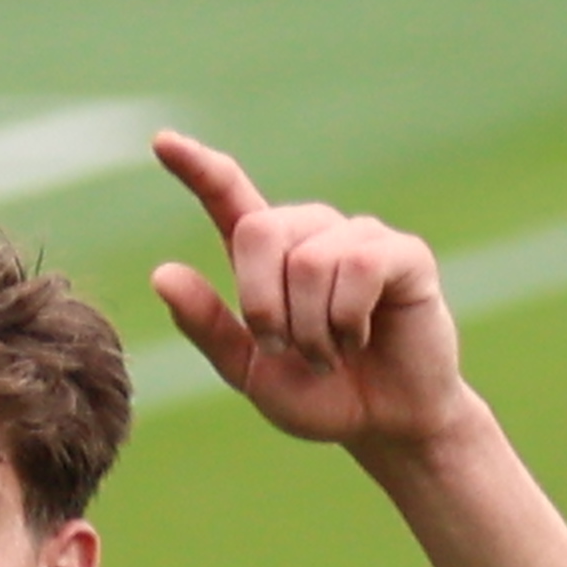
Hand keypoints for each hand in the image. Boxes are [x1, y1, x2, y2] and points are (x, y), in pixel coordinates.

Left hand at [146, 130, 482, 467]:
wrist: (385, 424)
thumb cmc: (320, 394)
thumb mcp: (248, 371)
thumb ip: (207, 326)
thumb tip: (162, 272)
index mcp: (268, 257)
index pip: (228, 196)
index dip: (198, 168)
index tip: (164, 142)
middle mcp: (311, 234)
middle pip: (259, 229)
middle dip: (262, 304)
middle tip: (285, 349)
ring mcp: (359, 238)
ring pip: (310, 259)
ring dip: (312, 327)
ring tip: (331, 354)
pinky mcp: (404, 253)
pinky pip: (359, 264)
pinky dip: (349, 319)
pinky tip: (362, 339)